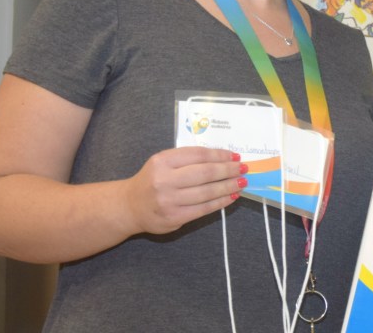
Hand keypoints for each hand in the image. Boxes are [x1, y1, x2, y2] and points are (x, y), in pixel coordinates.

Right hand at [124, 146, 246, 234]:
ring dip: (228, 186)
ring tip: (241, 182)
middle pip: (205, 173)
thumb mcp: (163, 162)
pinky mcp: (174, 217)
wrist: (129, 206)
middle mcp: (164, 180)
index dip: (220, 155)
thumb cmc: (152, 180)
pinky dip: (221, 202)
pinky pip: (204, 209)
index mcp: (162, 161)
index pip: (198, 155)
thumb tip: (222, 158)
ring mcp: (169, 200)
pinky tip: (231, 196)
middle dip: (228, 170)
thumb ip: (187, 159)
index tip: (235, 156)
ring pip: (207, 192)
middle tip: (243, 169)